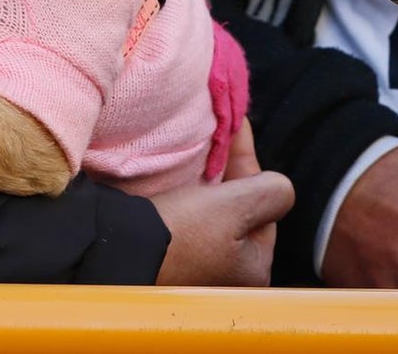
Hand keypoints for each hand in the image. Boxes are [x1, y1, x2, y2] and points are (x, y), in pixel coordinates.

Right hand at [153, 119, 293, 285]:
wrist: (118, 252)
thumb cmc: (184, 233)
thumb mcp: (238, 207)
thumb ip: (271, 192)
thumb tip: (279, 186)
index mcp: (252, 269)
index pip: (264, 206)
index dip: (250, 163)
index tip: (236, 125)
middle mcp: (227, 272)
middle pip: (237, 207)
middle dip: (228, 168)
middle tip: (218, 130)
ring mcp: (197, 265)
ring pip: (211, 209)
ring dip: (206, 176)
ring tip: (200, 139)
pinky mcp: (168, 255)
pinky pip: (187, 214)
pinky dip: (187, 189)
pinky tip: (179, 164)